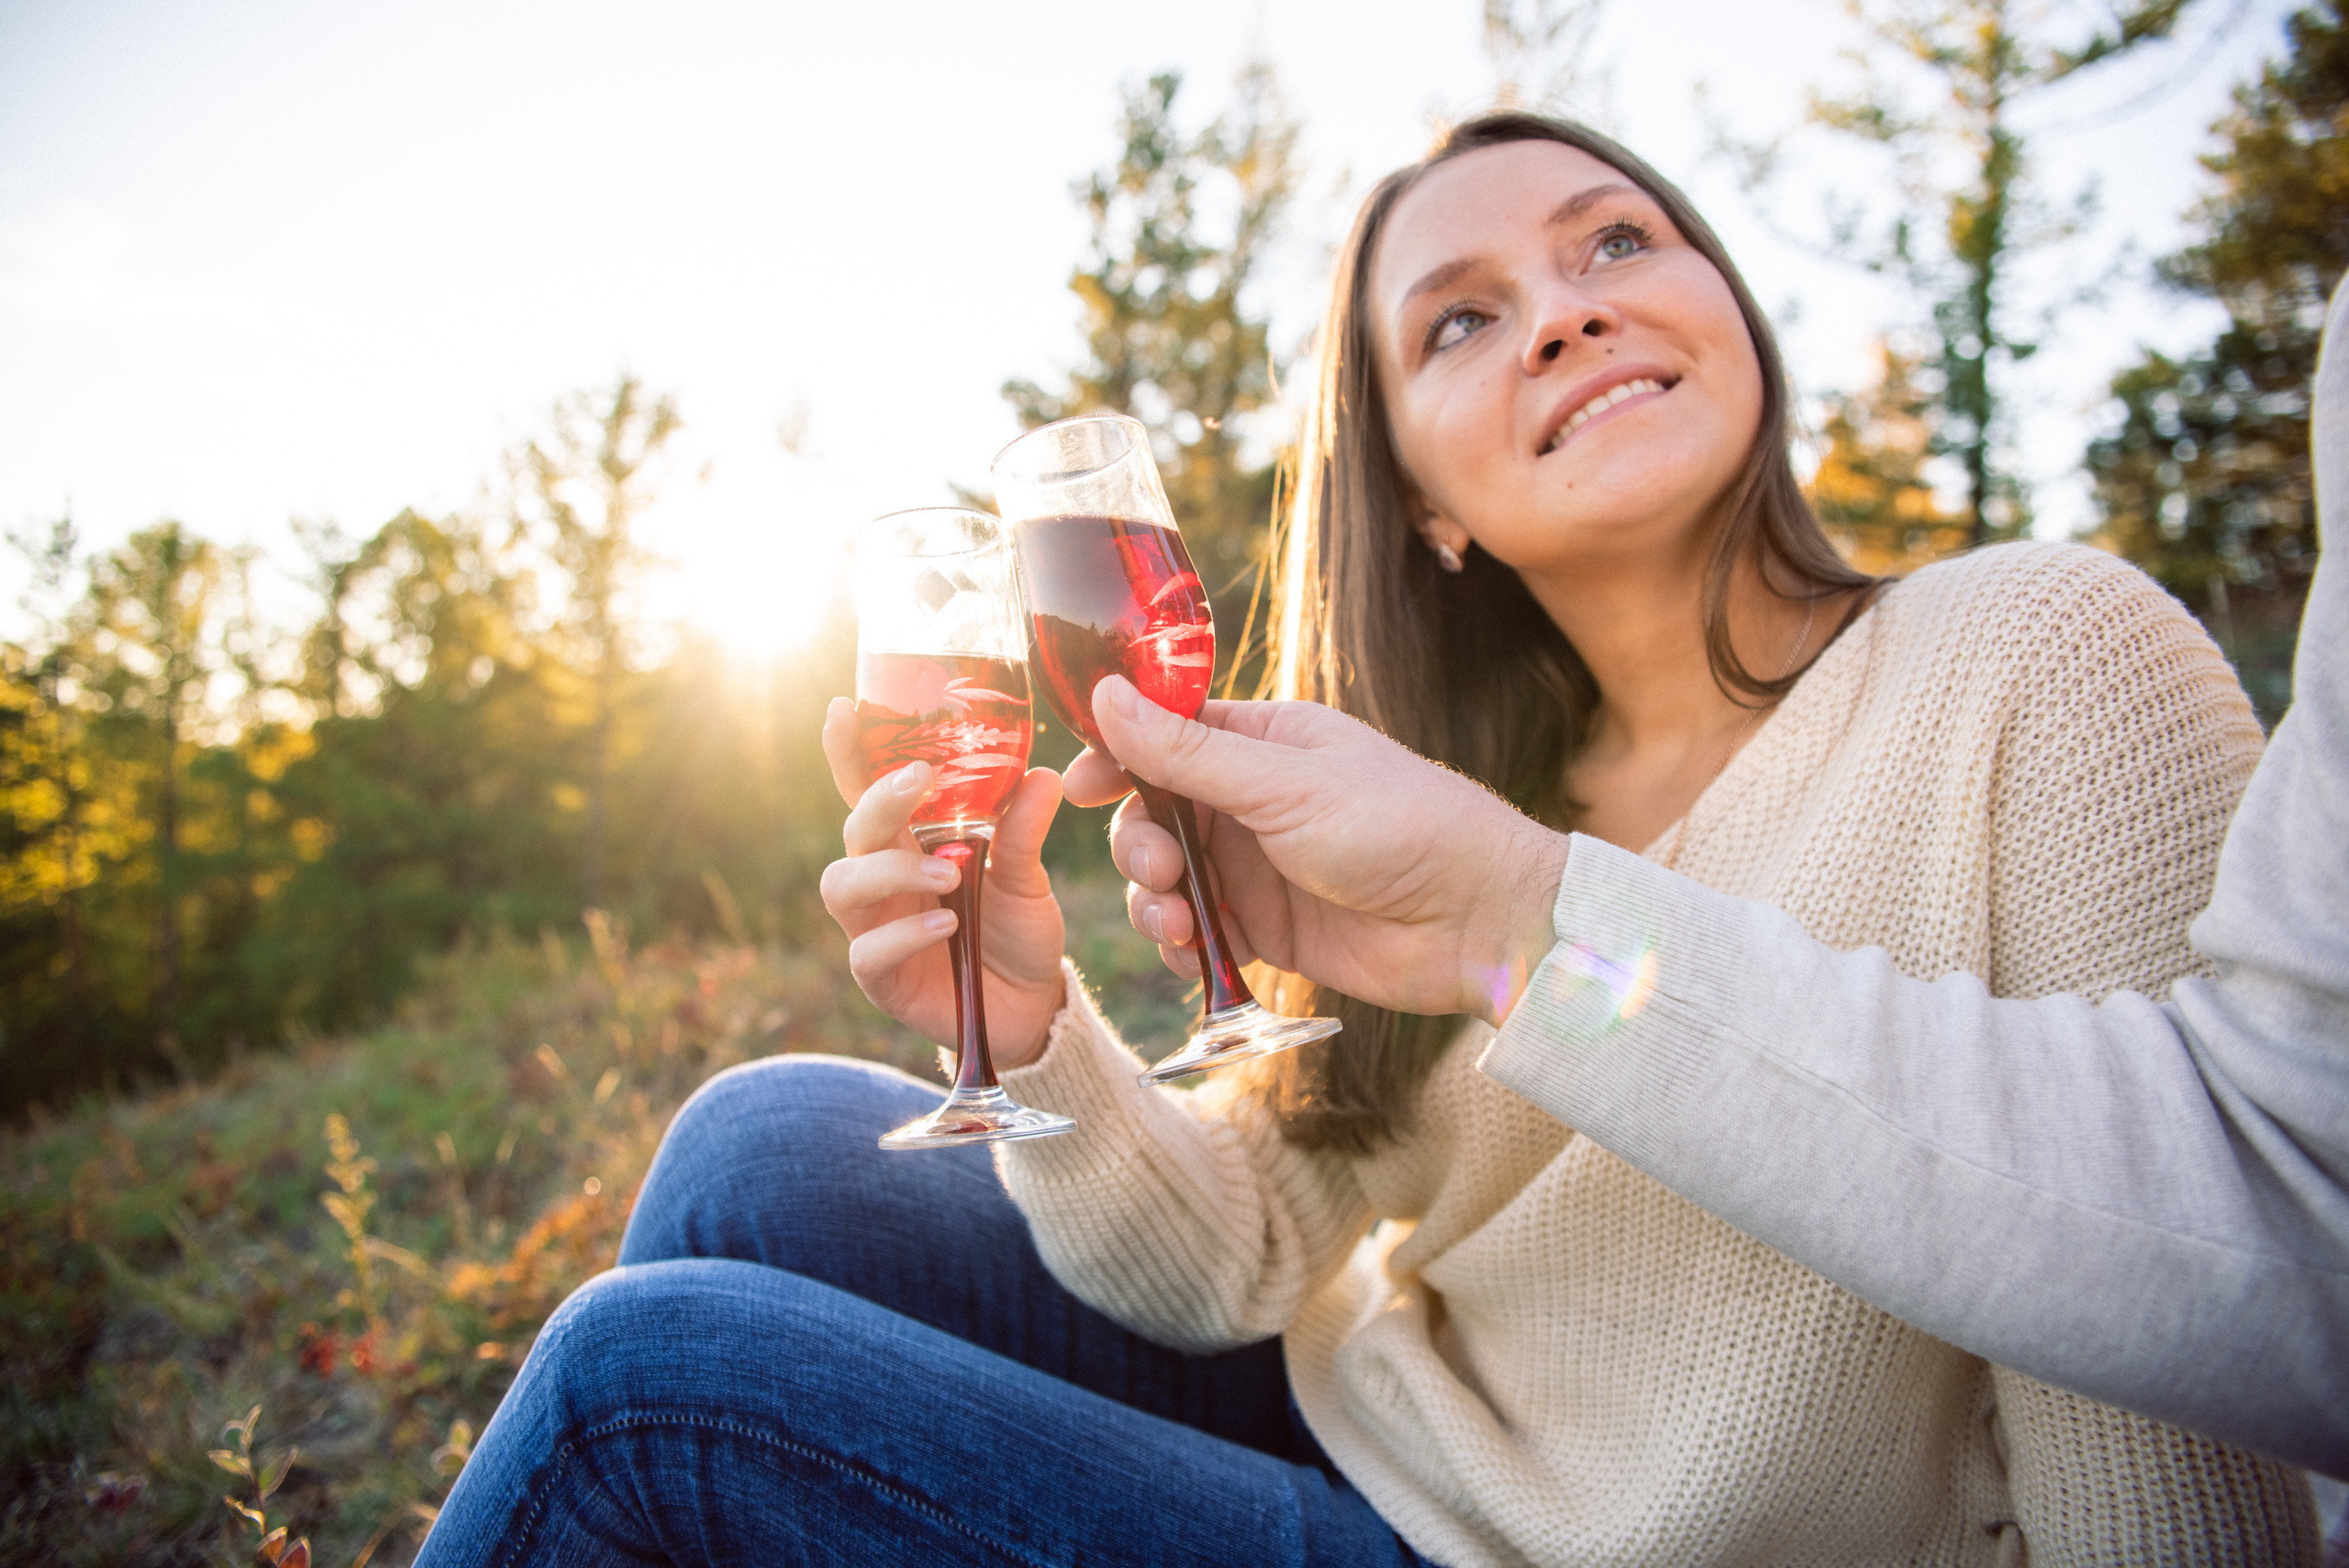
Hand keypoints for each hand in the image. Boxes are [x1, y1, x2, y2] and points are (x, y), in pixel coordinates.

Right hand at [819, 698, 1067, 1067]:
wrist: (1033, 1006)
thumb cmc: (1017, 931)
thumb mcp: (1026, 877)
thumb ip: (1021, 830)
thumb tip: (1041, 775)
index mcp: (909, 843)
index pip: (866, 791)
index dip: (847, 752)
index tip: (843, 709)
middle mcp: (883, 881)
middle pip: (853, 831)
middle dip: (878, 802)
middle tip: (919, 781)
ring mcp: (875, 928)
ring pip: (842, 886)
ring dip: (890, 871)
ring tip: (947, 874)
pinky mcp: (881, 979)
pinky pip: (868, 952)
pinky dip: (904, 934)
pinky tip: (946, 926)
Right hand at [1062, 679, 1568, 1026]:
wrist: (1476, 922)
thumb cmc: (1399, 827)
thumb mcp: (1284, 784)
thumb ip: (1187, 752)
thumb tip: (1105, 694)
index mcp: (1264, 742)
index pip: (1164, 735)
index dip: (1116, 759)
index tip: (1078, 789)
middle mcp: (1253, 800)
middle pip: (1153, 814)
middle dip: (1139, 844)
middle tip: (1161, 870)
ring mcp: (1257, 866)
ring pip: (1166, 878)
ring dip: (1154, 901)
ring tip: (1179, 925)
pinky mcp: (1267, 929)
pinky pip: (1198, 933)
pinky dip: (1184, 945)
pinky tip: (1195, 955)